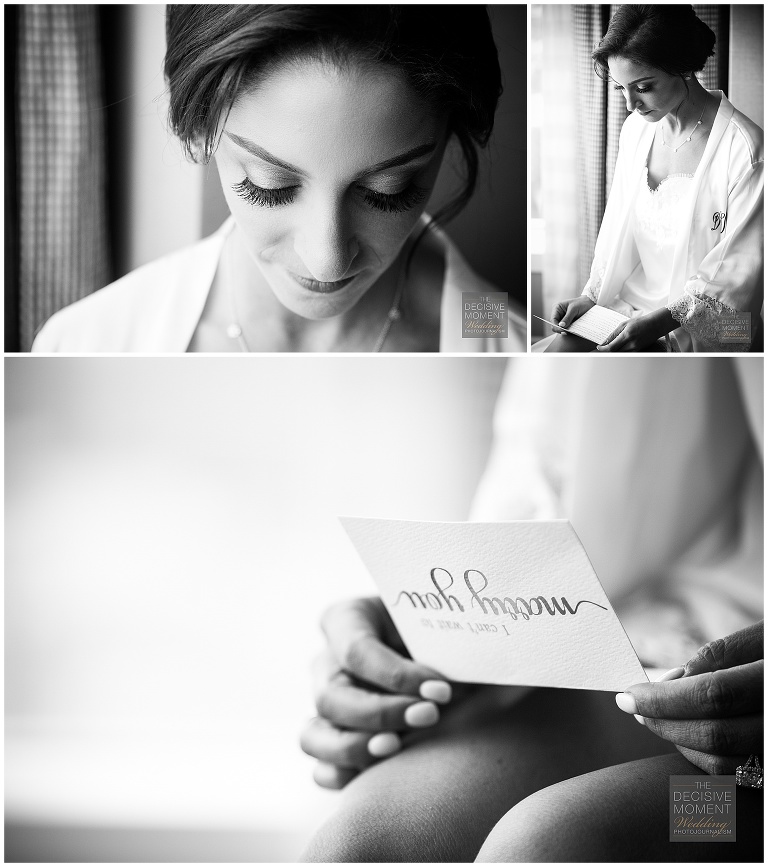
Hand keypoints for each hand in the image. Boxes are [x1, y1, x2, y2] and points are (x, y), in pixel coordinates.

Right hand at [300, 597, 452, 788]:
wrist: (444, 652)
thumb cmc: (439, 632)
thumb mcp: (437, 626)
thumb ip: (442, 647)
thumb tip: (451, 687)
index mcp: (347, 619)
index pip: (355, 650)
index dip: (396, 675)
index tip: (441, 690)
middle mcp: (327, 662)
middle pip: (330, 696)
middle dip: (382, 713)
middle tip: (430, 716)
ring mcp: (325, 705)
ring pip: (312, 737)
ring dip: (356, 748)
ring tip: (397, 748)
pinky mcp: (332, 742)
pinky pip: (321, 769)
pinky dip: (346, 777)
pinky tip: (382, 773)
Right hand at [551, 295, 594, 331]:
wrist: (589, 303)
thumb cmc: (581, 303)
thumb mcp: (574, 309)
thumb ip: (567, 318)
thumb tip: (561, 326)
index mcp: (557, 308)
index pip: (553, 320)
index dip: (556, 326)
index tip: (563, 331)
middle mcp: (558, 313)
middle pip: (554, 325)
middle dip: (560, 329)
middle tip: (567, 333)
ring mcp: (562, 318)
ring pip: (559, 328)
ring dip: (564, 330)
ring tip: (570, 331)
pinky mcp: (566, 322)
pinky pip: (565, 328)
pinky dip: (568, 330)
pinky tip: (572, 331)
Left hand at [597, 307, 675, 351]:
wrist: (656, 325)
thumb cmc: (640, 322)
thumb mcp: (624, 325)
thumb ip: (613, 334)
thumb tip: (603, 343)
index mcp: (627, 335)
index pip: (611, 347)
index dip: (603, 349)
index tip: (599, 347)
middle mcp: (631, 344)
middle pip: (614, 353)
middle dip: (607, 352)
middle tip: (602, 349)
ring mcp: (635, 349)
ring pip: (620, 355)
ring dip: (613, 352)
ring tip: (610, 348)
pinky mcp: (638, 351)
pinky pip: (626, 354)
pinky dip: (620, 352)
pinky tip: (618, 349)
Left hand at [615, 621, 763, 774]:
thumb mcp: (765, 637)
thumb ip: (720, 657)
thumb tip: (670, 682)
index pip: (712, 690)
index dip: (664, 696)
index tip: (629, 694)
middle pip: (716, 729)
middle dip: (664, 721)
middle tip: (634, 708)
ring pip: (728, 761)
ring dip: (681, 743)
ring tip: (657, 722)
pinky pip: (744, 777)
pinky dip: (710, 761)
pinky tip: (691, 741)